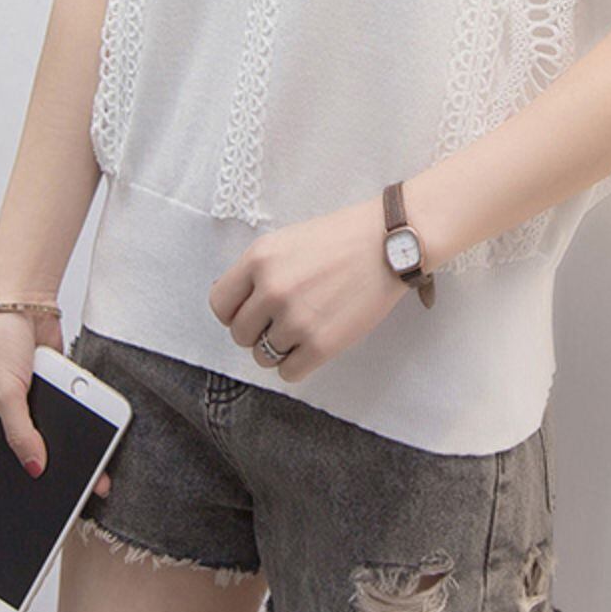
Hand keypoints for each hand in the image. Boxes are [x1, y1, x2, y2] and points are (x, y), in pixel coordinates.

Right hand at [0, 307, 112, 497]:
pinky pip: (68, 421)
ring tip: (89, 485)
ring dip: (67, 460)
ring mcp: (28, 409)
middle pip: (16, 461)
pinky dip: (82, 433)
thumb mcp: (5, 391)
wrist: (26, 301)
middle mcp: (1, 420)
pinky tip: (100, 450)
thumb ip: (21, 431)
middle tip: (56, 511)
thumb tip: (36, 468)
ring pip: (47, 443)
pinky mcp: (53, 396)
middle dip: (35, 485)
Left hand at [206, 196, 409, 380]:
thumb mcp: (288, 241)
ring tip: (303, 330)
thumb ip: (259, 271)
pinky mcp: (322, 345)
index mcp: (259, 259)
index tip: (252, 312)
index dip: (235, 312)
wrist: (390, 243)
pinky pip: (289, 373)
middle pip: (240, 334)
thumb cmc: (343, 238)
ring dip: (279, 349)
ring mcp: (296, 319)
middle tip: (283, 320)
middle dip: (258, 331)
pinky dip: (297, 364)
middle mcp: (271, 290)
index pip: (220, 304)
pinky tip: (313, 345)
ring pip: (263, 357)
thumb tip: (235, 304)